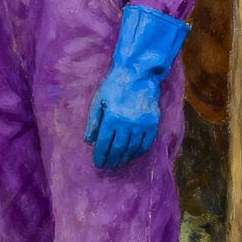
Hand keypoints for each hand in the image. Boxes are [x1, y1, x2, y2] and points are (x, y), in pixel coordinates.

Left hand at [84, 4, 188, 170]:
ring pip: (132, 148)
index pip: (104, 143)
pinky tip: (133, 155)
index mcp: (112, 118)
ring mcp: (142, 124)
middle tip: (107, 167)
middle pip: (118, 149)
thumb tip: (89, 141)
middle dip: (111, 160)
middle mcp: (127, 124)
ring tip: (118, 163)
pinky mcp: (153, 123)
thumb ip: (93, 122)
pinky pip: (146, 143)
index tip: (98, 163)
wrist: (138, 74)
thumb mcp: (98, 100)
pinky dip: (139, 151)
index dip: (100, 155)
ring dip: (125, 158)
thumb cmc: (114, 86)